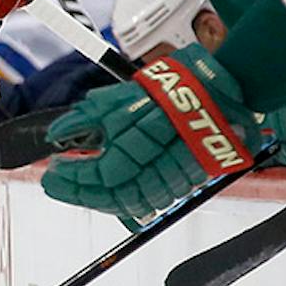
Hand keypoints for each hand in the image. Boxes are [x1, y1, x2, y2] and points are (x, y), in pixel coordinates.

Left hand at [41, 44, 263, 220]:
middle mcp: (168, 157)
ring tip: (77, 189)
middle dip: (82, 192)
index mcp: (152, 133)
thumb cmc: (182, 84)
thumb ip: (92, 115)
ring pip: (136, 202)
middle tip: (57, 183)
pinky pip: (154, 200)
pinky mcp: (192, 179)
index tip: (54, 168)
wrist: (231, 87)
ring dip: (101, 200)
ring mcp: (183, 172)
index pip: (104, 170)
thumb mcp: (129, 92)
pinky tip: (108, 193)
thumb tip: (58, 134)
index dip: (75, 175)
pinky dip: (127, 201)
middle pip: (117, 193)